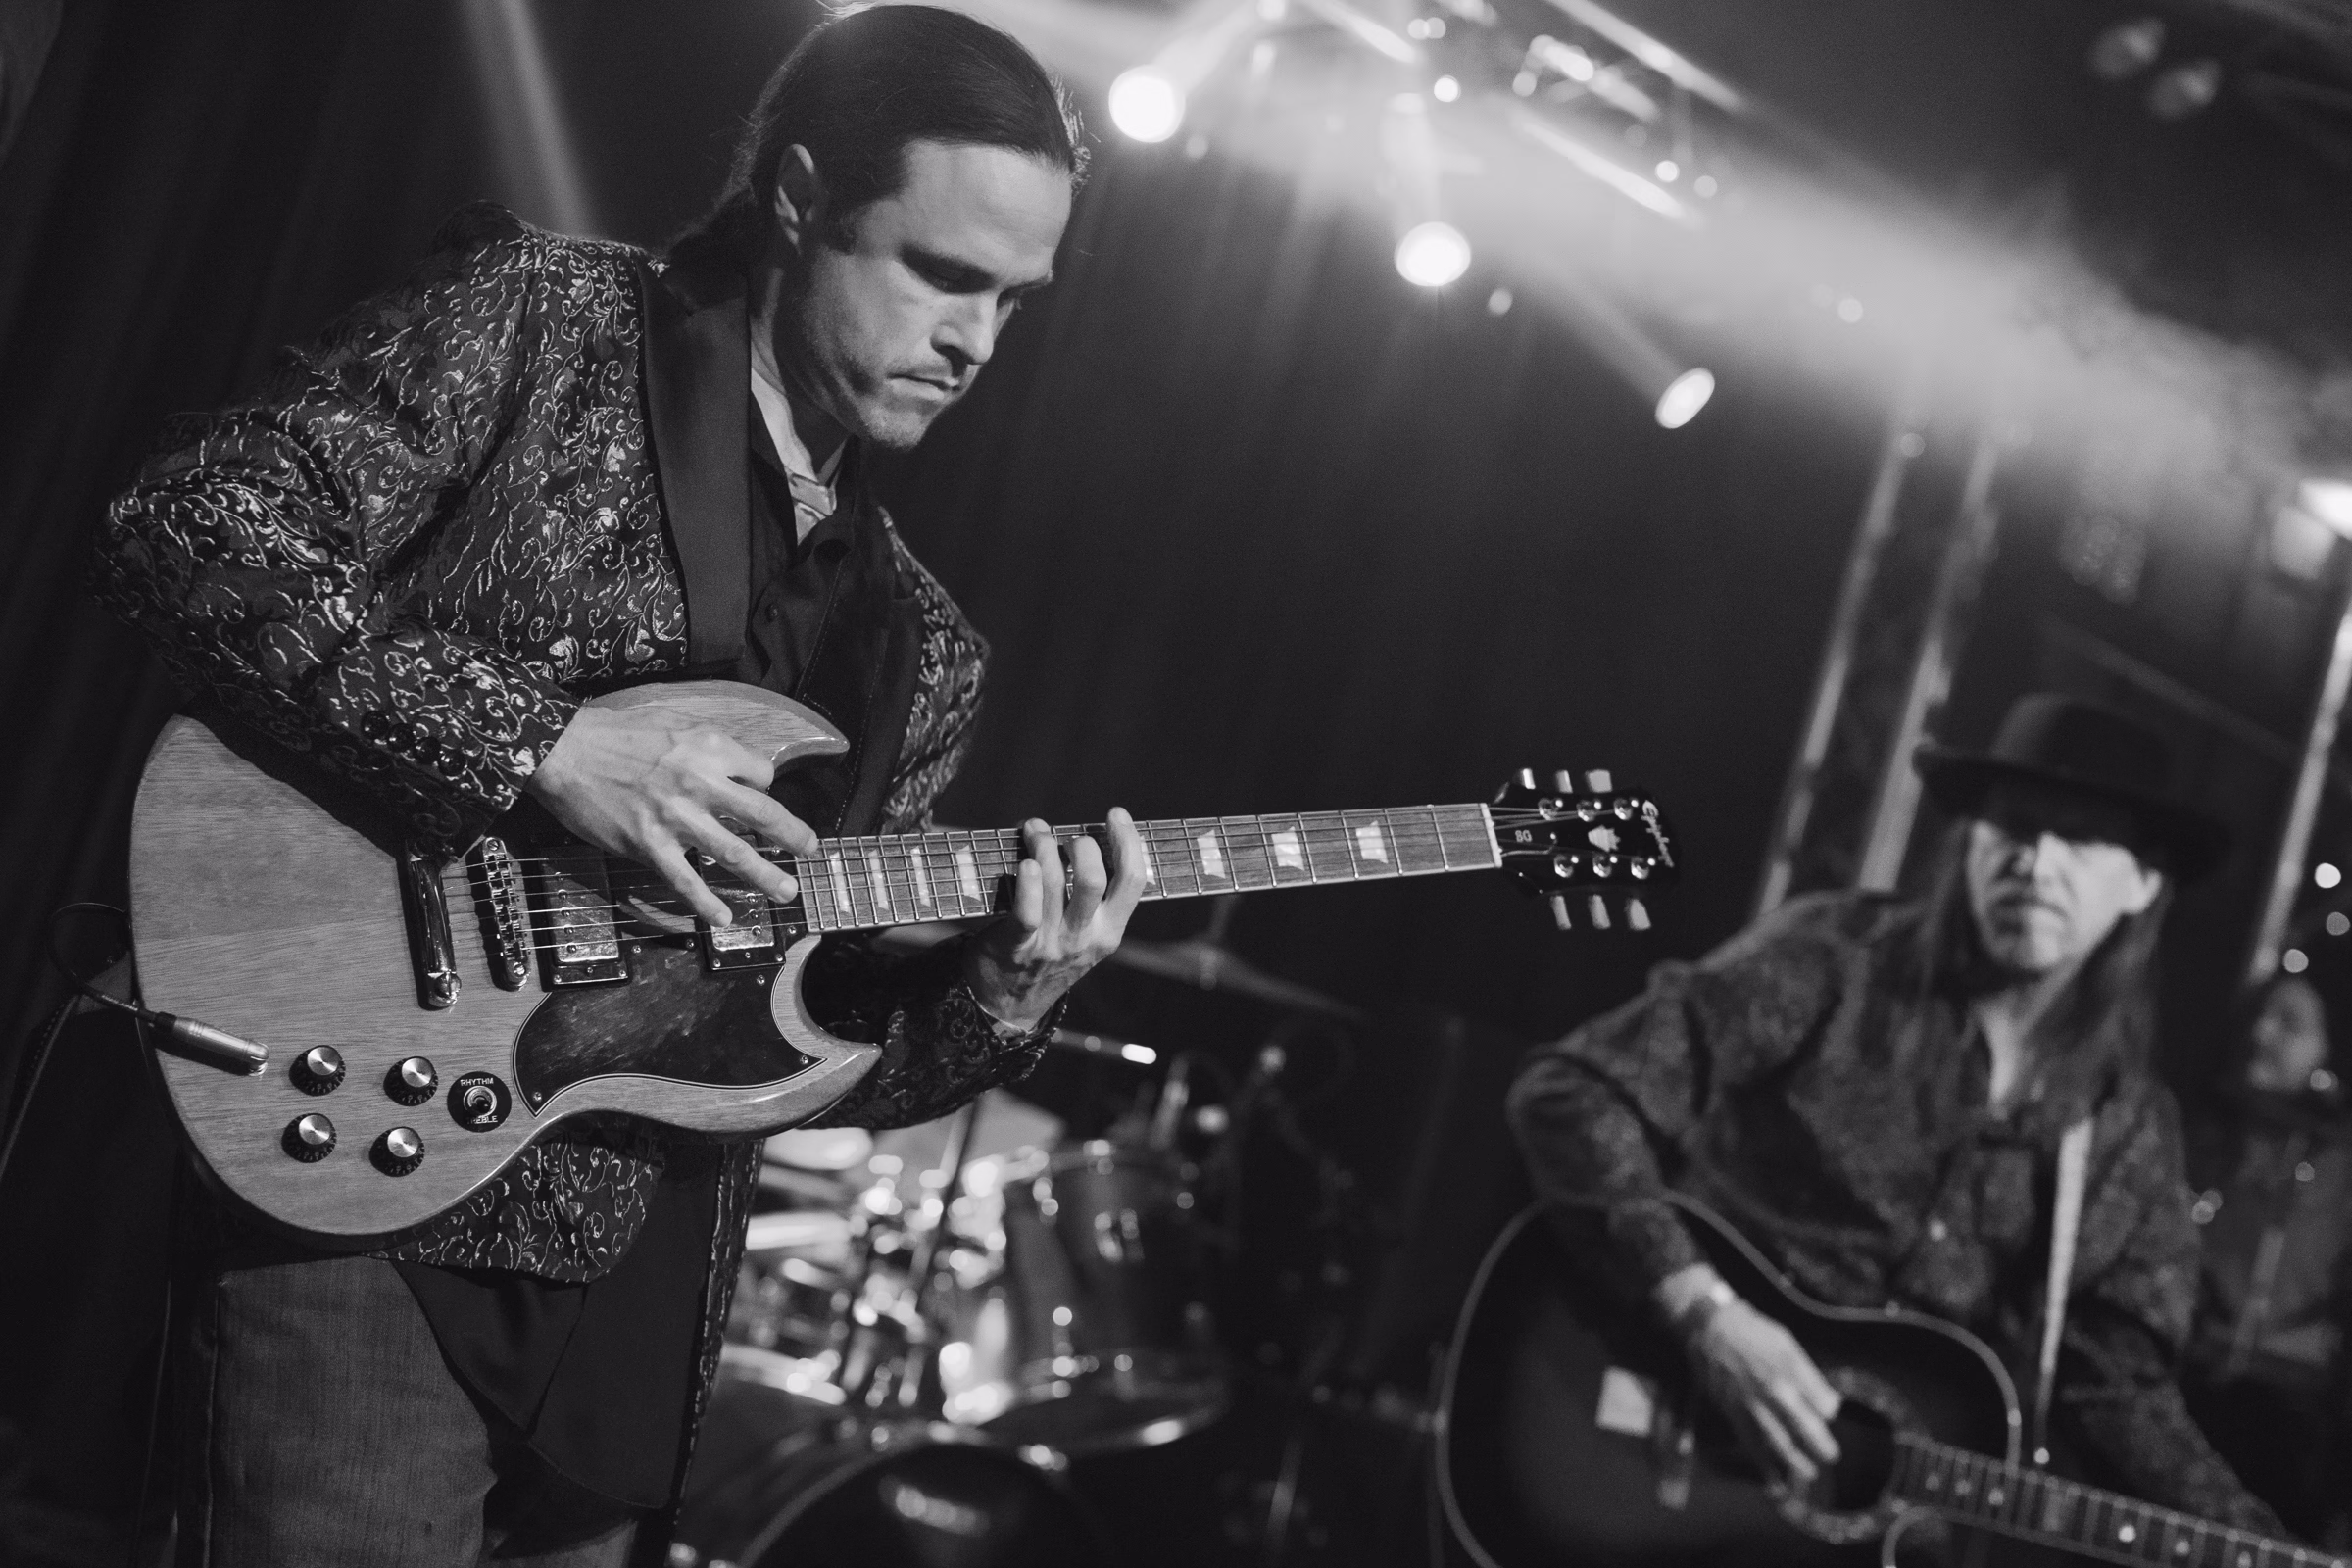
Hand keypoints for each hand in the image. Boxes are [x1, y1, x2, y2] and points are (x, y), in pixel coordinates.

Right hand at [523, 704, 818, 926]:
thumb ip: (709, 750)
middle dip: (794, 836)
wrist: (563, 749)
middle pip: (763, 815)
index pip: (761, 775)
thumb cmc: (615, 735)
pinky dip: (707, 904)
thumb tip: (739, 774)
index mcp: (710, 748)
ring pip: (735, 854)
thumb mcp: (675, 726)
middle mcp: (701, 782)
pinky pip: (686, 881)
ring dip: (766, 876)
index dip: (765, 789)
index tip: (762, 801)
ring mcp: (676, 817)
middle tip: (810, 850)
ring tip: (786, 891)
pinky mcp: (648, 845)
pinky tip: (724, 918)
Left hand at [965, 808, 1148, 1029]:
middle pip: (1093, 879)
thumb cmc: (1048, 953)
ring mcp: (1052, 944)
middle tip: (1065, 835)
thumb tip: (1089, 838)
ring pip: (1055, 883)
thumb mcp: (1086, 934)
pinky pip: (1027, 911)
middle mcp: (1085, 937)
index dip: (1128, 841)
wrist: (1010, 1003)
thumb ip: (1093, 897)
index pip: (1133, 881)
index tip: (1116, 814)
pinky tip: (1024, 863)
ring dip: (1043, 846)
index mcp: (1109, 931)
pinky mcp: (1018, 947)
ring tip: (1034, 831)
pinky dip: (1026, 881)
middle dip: (1080, 844)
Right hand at [1673, 1279, 1841, 1489]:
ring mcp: (1752, 1404)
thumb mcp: (1786, 1343)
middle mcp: (1773, 1391)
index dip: (1829, 1411)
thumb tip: (1829, 1403)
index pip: (1823, 1404)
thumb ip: (1808, 1375)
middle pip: (1805, 1427)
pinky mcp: (1732, 1413)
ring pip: (1779, 1442)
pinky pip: (1751, 1444)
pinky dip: (1763, 1463)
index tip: (1828, 1413)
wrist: (1710, 1329)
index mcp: (1790, 1370)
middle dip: (1821, 1445)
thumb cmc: (1752, 1332)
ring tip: (1809, 1472)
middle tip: (1831, 1455)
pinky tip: (1774, 1477)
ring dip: (1796, 1461)